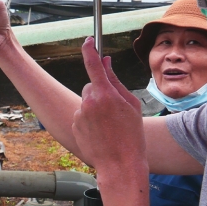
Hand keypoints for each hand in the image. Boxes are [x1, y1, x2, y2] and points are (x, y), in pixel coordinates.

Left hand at [72, 38, 146, 174]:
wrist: (120, 164)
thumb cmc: (132, 135)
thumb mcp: (131, 105)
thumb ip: (116, 82)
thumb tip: (106, 62)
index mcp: (105, 94)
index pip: (93, 65)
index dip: (89, 50)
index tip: (88, 41)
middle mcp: (89, 102)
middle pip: (91, 85)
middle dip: (100, 91)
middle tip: (114, 109)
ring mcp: (79, 114)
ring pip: (86, 101)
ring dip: (95, 107)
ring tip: (109, 125)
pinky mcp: (74, 125)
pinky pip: (81, 115)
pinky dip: (89, 120)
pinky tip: (100, 133)